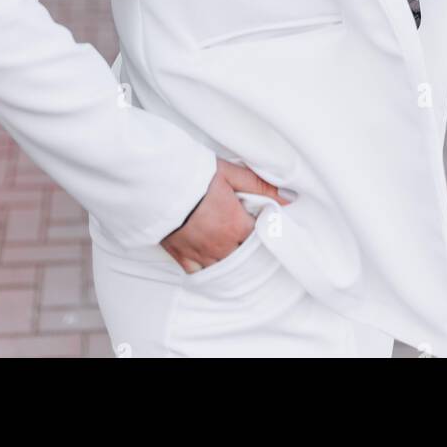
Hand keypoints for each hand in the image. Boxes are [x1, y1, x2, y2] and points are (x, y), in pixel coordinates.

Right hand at [160, 158, 292, 273]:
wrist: (158, 185)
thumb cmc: (195, 177)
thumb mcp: (230, 174)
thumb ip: (260, 186)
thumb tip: (288, 198)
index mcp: (236, 225)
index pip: (259, 236)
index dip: (263, 230)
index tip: (263, 223)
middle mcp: (222, 245)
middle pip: (244, 255)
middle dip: (248, 247)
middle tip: (248, 236)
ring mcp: (201, 253)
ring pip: (224, 267)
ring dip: (230, 259)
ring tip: (231, 248)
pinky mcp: (182, 256)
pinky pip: (199, 272)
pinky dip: (207, 269)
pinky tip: (210, 264)